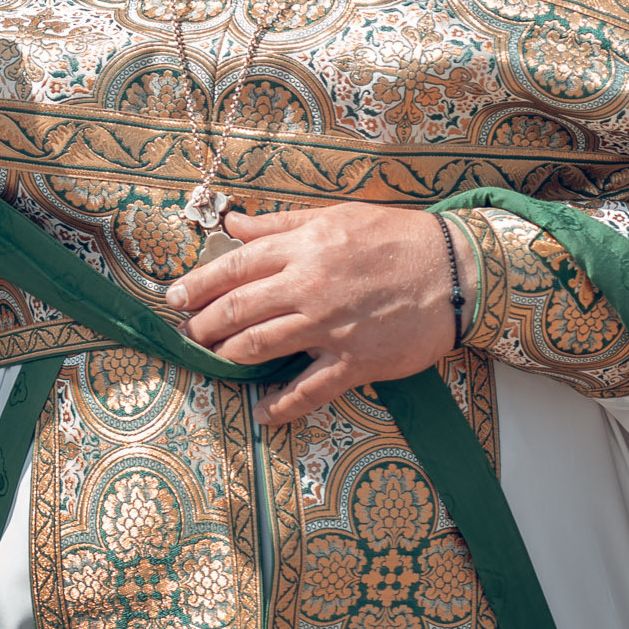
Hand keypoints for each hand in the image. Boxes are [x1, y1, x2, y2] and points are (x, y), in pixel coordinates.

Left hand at [165, 203, 467, 425]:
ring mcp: (330, 327)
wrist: (454, 270)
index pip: (234, 267)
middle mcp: (309, 286)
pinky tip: (262, 412)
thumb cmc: (397, 237)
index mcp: (303, 247)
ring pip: (260, 346)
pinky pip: (308, 390)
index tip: (174, 297)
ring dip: (229, 357)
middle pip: (238, 309)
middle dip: (204, 324)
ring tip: (215, 361)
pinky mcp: (354, 362)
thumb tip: (235, 224)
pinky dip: (280, 406)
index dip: (198, 284)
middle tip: (187, 333)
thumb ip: (282, 223)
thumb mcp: (337, 216)